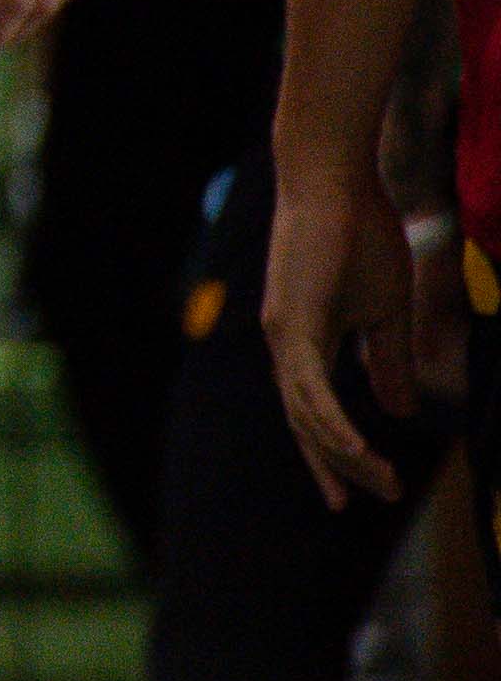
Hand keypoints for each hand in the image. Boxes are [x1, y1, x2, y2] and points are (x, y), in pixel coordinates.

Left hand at [264, 146, 441, 506]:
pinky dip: (329, 419)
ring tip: (379, 481)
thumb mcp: (385, 312)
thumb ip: (387, 361)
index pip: (311, 411)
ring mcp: (283, 332)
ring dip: (341, 451)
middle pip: (305, 421)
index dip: (330, 453)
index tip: (353, 493)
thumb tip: (397, 408)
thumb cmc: (362, 236)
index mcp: (305, 342)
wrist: (339, 181)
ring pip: (304, 411)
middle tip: (372, 498)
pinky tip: (354, 449)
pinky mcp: (290, 320)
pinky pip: (307, 384)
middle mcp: (284, 342)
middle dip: (338, 464)